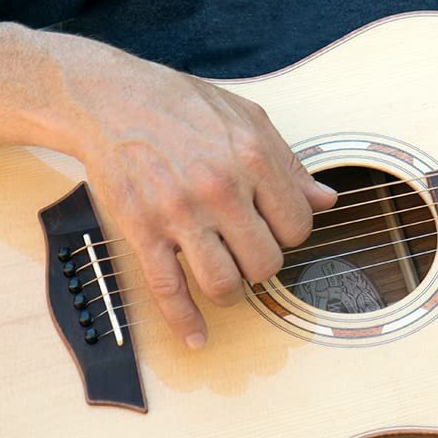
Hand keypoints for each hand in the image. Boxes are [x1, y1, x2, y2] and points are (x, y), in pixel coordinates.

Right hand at [76, 55, 336, 348]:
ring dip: (232, 292)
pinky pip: (168, 289)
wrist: (111, 99)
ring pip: (224, 283)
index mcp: (253, 159)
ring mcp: (180, 214)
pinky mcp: (143, 230)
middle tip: (250, 252)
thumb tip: (326, 200)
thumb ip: (289, 164)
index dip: (291, 233)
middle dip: (263, 265)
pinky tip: (196, 337)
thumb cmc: (183, 106)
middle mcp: (220, 189)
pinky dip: (185, 321)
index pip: (298, 225)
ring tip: (228, 282)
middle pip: (266, 262)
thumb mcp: (248, 120)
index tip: (275, 228)